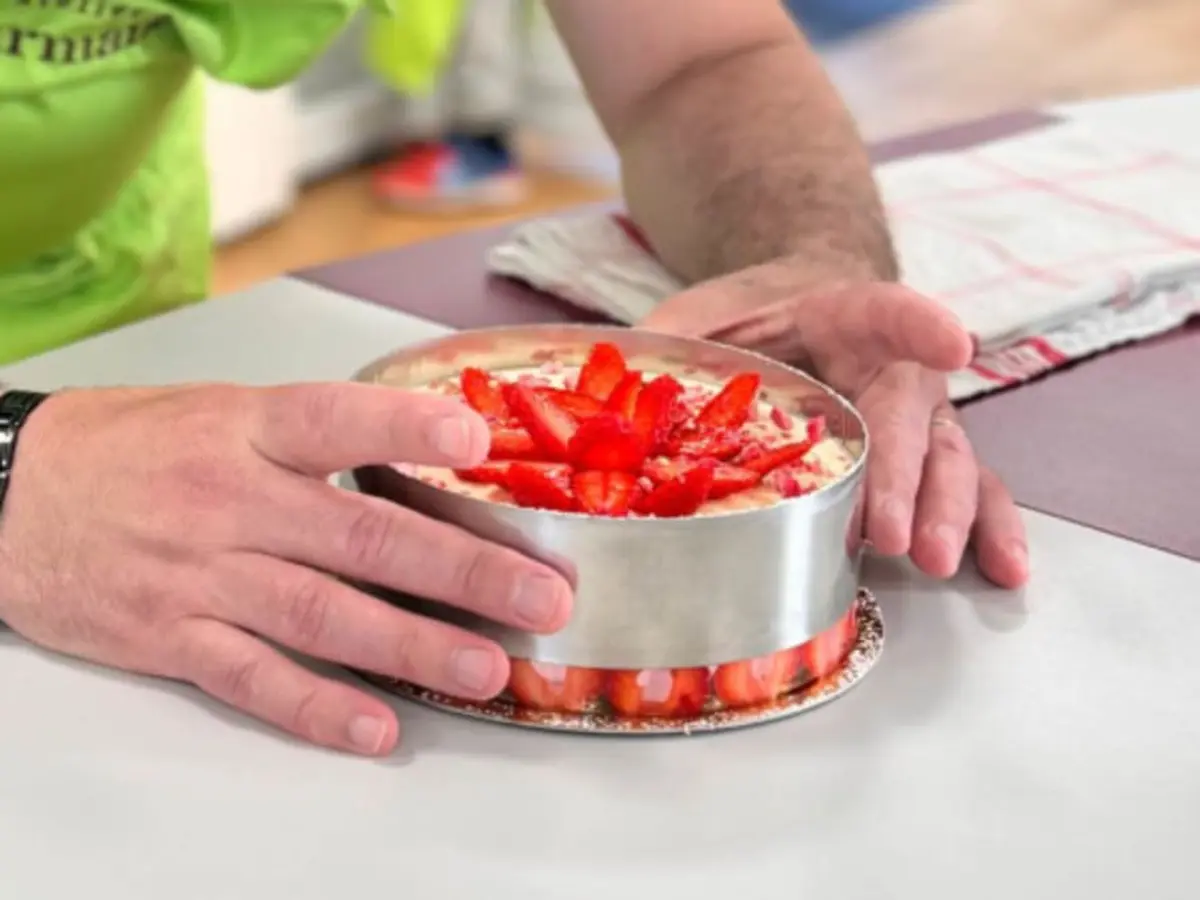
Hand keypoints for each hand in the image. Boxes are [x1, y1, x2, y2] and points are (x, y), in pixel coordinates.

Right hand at [0, 384, 572, 754]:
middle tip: (541, 596)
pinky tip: (378, 729)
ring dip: (412, 647)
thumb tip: (426, 448)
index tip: (475, 439)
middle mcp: (231, 503)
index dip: (404, 428)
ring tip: (487, 669)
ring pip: (321, 615)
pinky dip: (318, 708)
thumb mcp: (220, 412)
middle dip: (461, 569)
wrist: (11, 499)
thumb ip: (312, 435)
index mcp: (246, 431)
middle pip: (359, 537)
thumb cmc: (132, 447)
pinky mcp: (173, 639)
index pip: (332, 420)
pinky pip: (254, 680)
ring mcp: (202, 577)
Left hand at [639, 263, 1028, 588]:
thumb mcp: (702, 314)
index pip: (885, 311)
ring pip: (951, 458)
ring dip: (949, 513)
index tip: (954, 344)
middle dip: (907, 477)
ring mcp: (915, 416)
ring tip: (935, 559)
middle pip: (913, 417)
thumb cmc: (756, 314)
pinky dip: (989, 528)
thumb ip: (664, 345)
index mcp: (843, 316)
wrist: (803, 306)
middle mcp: (893, 368)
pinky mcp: (921, 458)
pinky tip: (1004, 569)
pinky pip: (969, 488)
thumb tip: (595, 390)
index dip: (918, 327)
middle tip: (892, 533)